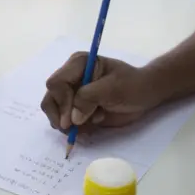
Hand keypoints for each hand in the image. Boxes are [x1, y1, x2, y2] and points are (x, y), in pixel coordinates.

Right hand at [41, 54, 161, 132]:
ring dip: (68, 125)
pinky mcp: (76, 109)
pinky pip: (65, 123)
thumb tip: (73, 118)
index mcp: (78, 64)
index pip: (56, 83)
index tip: (72, 120)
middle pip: (50, 99)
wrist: (144, 95)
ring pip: (54, 113)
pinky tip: (92, 126)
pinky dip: (74, 130)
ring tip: (90, 124)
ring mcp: (71, 94)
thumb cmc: (132, 86)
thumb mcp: (113, 88)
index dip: (62, 102)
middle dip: (61, 116)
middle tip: (74, 129)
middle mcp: (70, 77)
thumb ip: (89, 99)